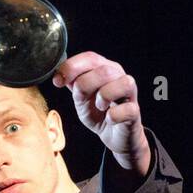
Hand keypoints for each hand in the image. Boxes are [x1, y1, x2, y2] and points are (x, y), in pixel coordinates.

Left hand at [52, 52, 150, 172]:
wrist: (113, 135)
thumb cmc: (98, 112)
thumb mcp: (81, 97)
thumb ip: (73, 84)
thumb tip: (60, 75)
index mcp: (105, 68)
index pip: (90, 58)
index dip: (71, 67)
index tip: (57, 81)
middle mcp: (120, 76)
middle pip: (104, 70)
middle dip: (85, 85)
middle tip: (80, 98)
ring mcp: (130, 94)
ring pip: (122, 84)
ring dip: (104, 97)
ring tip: (100, 106)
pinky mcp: (135, 111)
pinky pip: (126, 109)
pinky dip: (113, 116)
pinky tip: (109, 119)